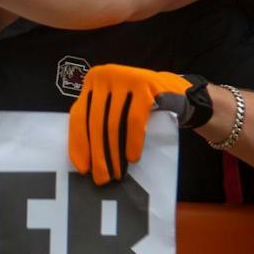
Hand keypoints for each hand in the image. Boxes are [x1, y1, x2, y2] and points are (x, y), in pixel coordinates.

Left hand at [69, 65, 205, 185]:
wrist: (175, 92)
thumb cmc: (138, 106)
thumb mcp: (113, 108)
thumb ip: (96, 122)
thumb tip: (82, 160)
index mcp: (92, 82)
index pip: (78, 116)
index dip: (79, 144)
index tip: (83, 169)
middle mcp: (104, 75)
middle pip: (95, 122)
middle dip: (98, 154)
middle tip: (102, 178)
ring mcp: (124, 78)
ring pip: (113, 123)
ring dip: (114, 152)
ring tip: (118, 173)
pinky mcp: (144, 84)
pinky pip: (134, 120)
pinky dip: (132, 141)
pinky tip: (132, 158)